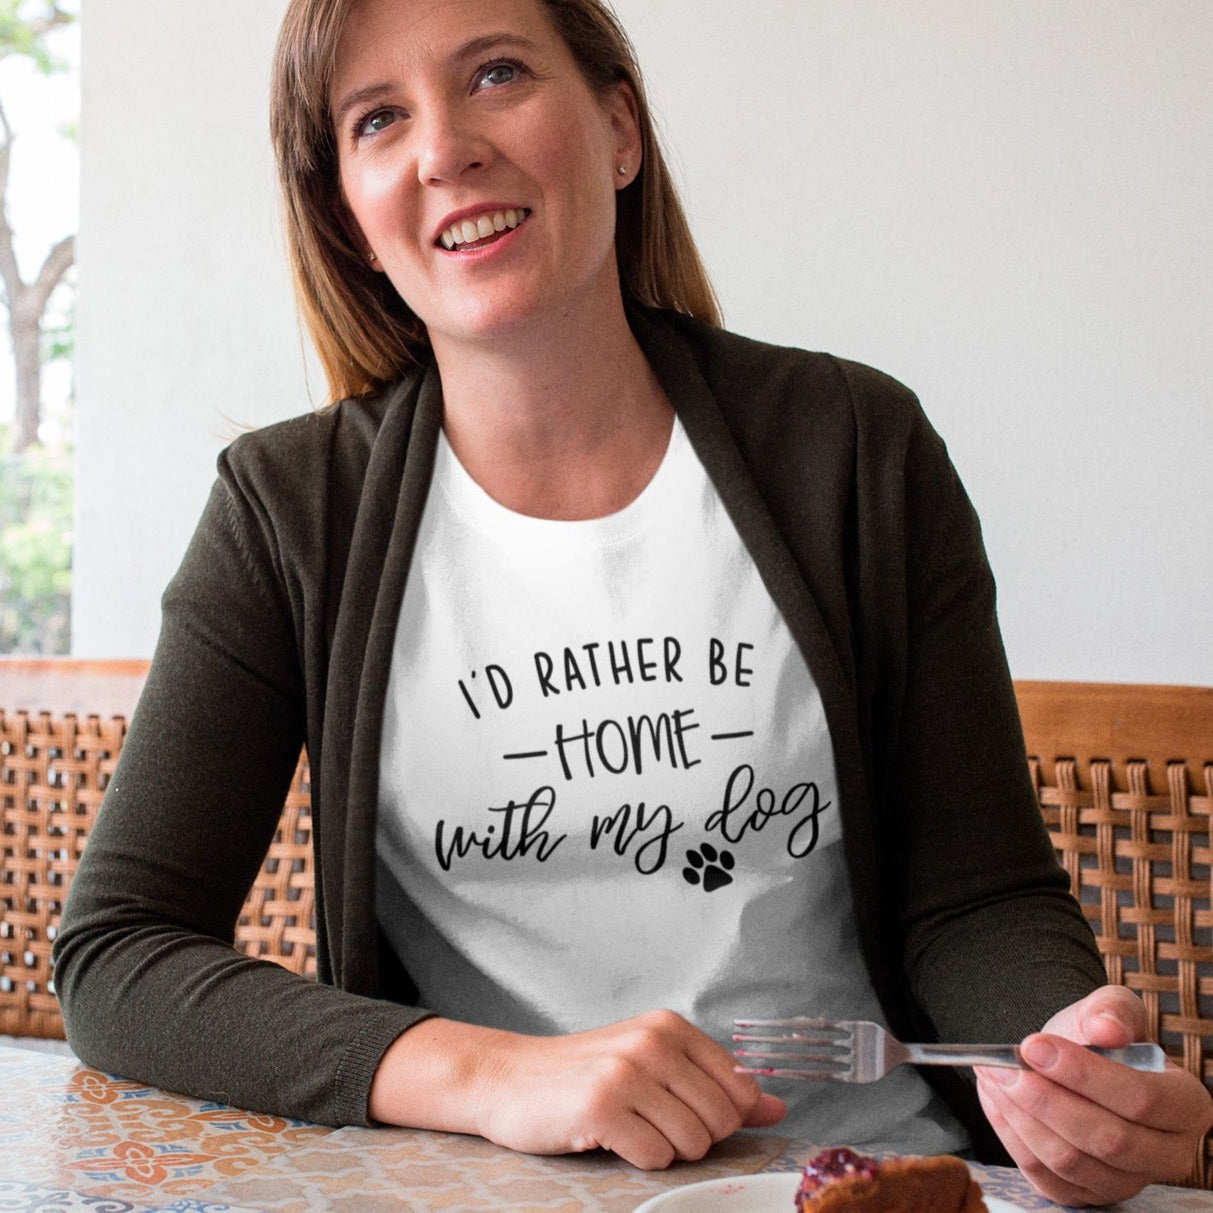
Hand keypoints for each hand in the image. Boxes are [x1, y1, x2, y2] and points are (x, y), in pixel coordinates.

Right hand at [370, 1009, 785, 1169]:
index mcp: (670, 1026)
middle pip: (720, 1121)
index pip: (739, 1089)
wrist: (509, 1078)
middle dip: (691, 1135)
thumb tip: (778, 1107)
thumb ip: (718, 1086)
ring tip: (628, 1125)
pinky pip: (655, 1158)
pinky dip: (637, 1158)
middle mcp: (652, 1042)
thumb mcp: (654, 1066)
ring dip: (663, 1148)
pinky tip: (608, 1136)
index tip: (682, 1110)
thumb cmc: (585, 1074)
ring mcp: (627, 1073)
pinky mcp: (602, 1107)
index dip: (718, 1115)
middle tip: (649, 1119)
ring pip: (692, 1144)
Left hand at [976, 985, 1212, 1205]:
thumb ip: (1112, 1010)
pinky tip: (993, 1099)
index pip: (1142, 1100)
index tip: (1033, 1045)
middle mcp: (1168, 1154)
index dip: (1084, 1074)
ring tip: (991, 1075)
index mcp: (1187, 1106)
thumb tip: (1105, 1028)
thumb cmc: (1100, 1036)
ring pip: (1071, 1161)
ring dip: (1021, 1117)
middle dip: (1046, 1099)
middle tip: (1002, 1065)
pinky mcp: (1086, 1194)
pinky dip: (1011, 1136)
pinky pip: (1044, 1176)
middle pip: (1107, 1139)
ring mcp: (1128, 1181)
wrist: (1075, 1060)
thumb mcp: (1111, 1008)